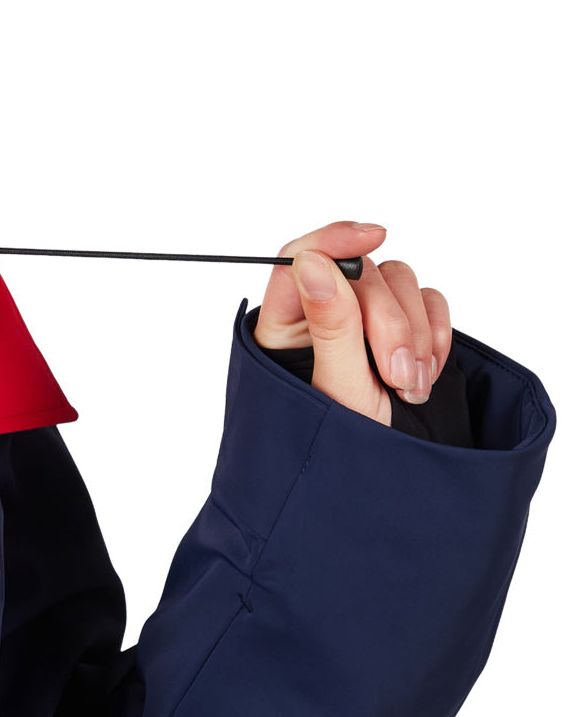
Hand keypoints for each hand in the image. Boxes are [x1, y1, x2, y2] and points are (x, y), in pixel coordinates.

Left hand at [252, 221, 451, 425]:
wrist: (391, 480)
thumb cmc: (347, 445)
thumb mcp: (337, 390)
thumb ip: (330, 325)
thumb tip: (315, 261)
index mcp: (283, 330)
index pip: (297, 260)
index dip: (332, 239)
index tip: (372, 236)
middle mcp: (320, 316)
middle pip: (360, 274)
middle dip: (388, 323)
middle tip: (396, 375)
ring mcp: (363, 320)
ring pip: (397, 282)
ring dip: (413, 333)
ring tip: (410, 385)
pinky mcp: (402, 326)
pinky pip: (426, 299)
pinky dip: (434, 333)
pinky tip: (425, 374)